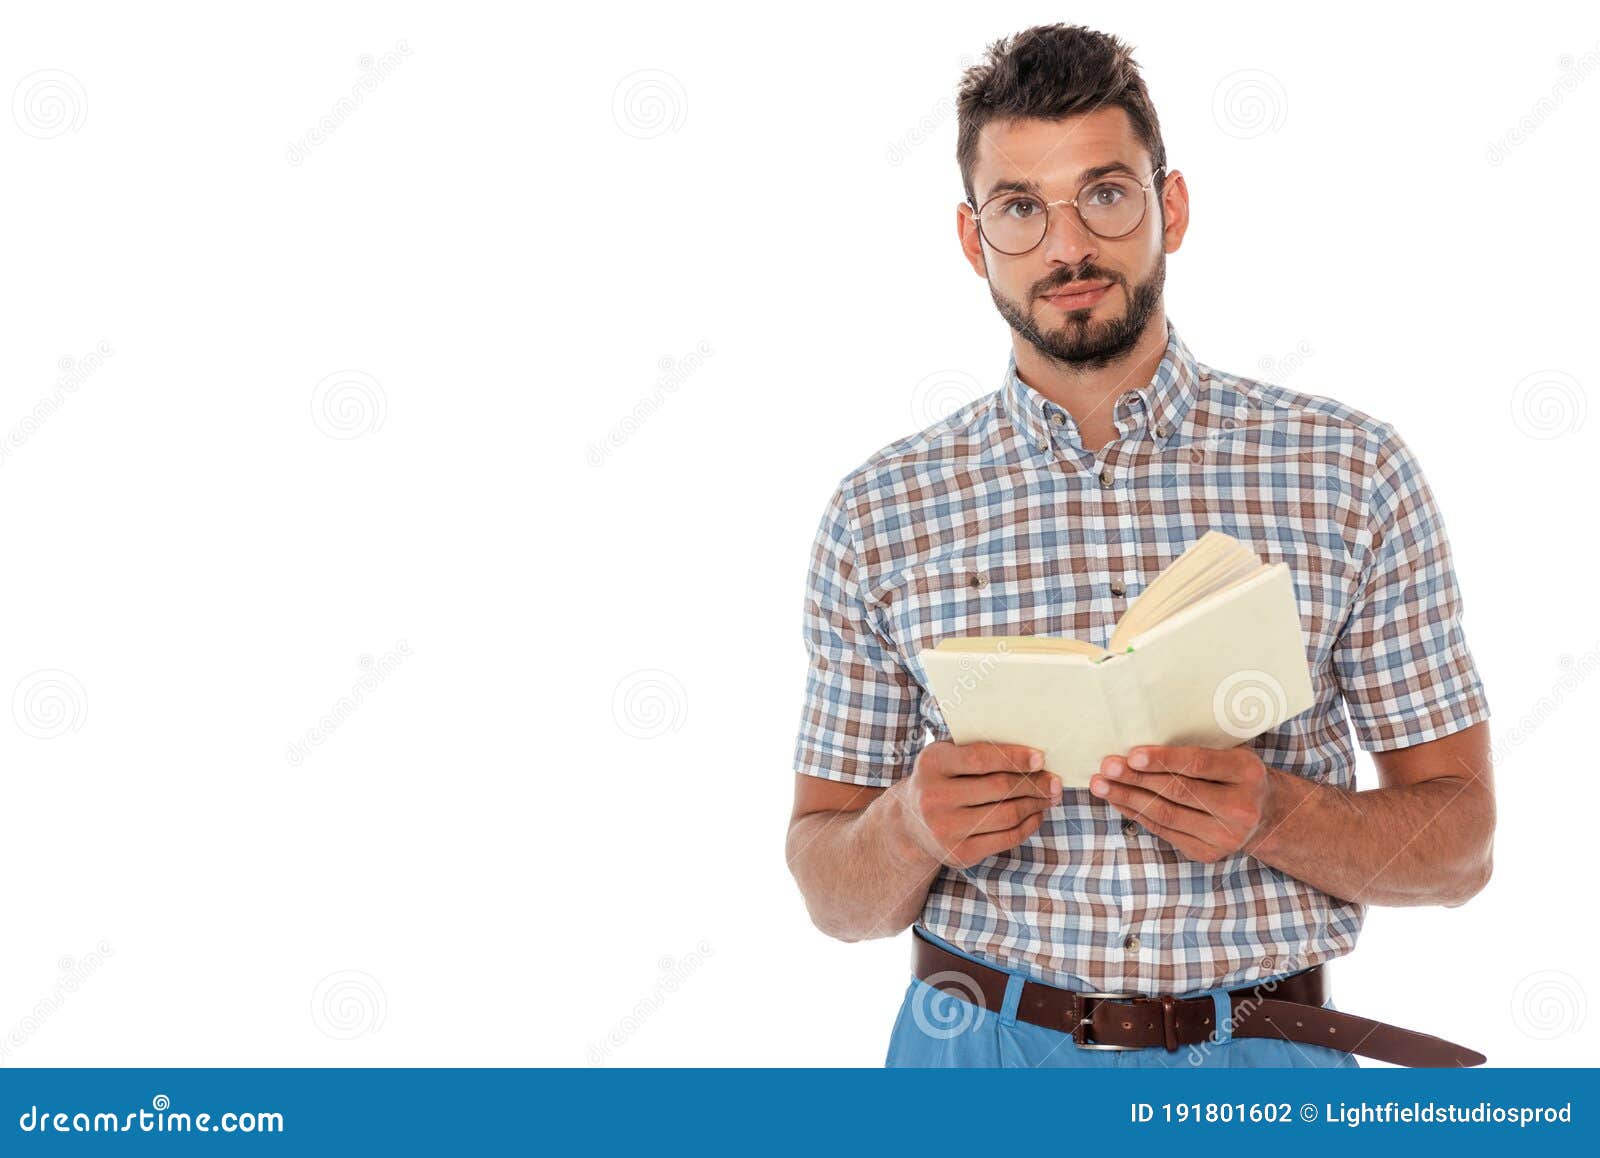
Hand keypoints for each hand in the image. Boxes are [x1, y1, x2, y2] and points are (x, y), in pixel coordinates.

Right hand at [894, 741, 1060, 868]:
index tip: (1041, 759)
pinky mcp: (959, 854)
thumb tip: (1032, 754)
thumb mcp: (946, 756)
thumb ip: (976, 748)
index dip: (1015, 758)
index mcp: (932, 764)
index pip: (981, 759)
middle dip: (1034, 784)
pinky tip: (1035, 814)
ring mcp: (945, 829)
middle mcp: (934, 798)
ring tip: (1049, 797)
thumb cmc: (940, 779)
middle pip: (999, 788)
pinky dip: (1028, 826)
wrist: (909, 822)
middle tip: (1054, 781)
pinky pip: (1006, 839)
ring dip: (1036, 805)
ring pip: (1007, 815)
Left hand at [1088, 745, 1275, 863]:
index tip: (1132, 755)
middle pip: (1178, 791)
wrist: (1265, 815)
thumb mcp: (1230, 753)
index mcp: (1247, 773)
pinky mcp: (1208, 853)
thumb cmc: (1235, 774)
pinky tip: (1118, 800)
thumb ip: (1198, 748)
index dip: (1164, 760)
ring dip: (1128, 798)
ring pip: (1166, 814)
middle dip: (1136, 779)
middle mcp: (1240, 808)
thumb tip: (1140, 742)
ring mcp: (1225, 836)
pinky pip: (1164, 831)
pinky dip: (1136, 814)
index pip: (1199, 764)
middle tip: (1107, 767)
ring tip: (1102, 785)